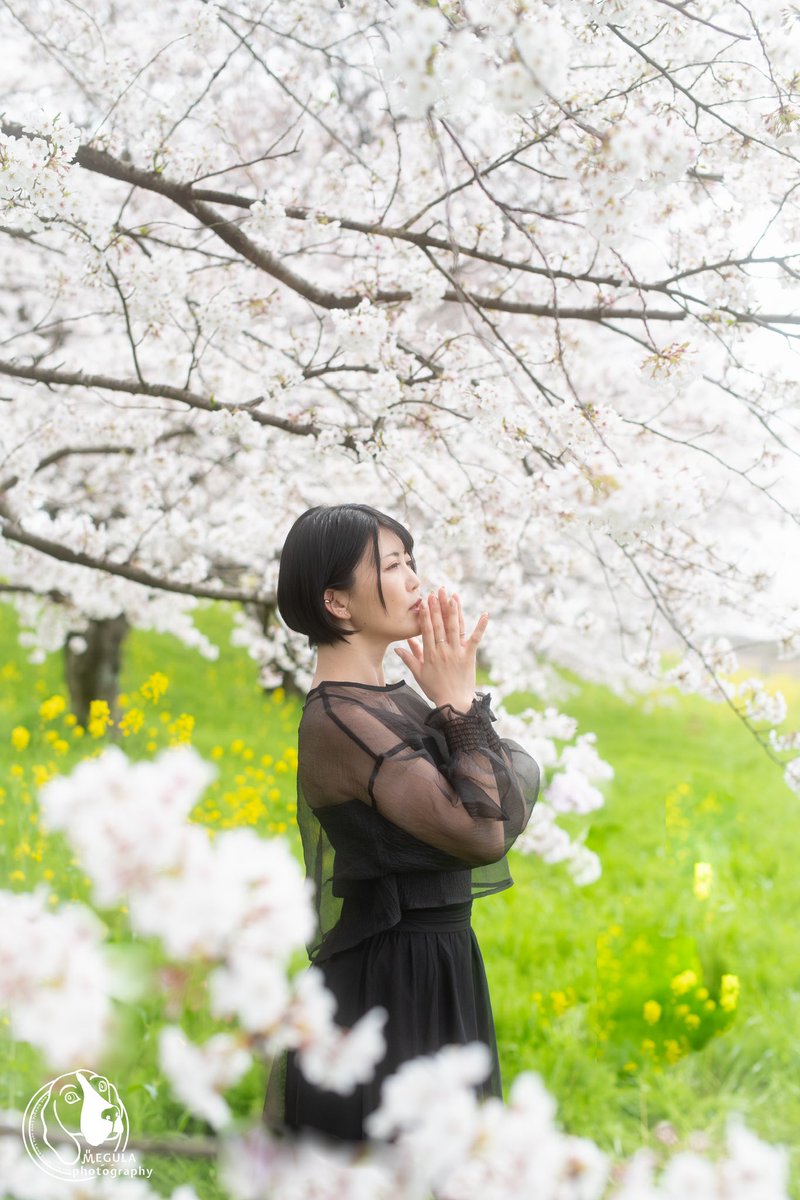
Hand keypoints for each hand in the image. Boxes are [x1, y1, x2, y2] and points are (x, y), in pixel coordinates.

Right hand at [394, 585, 489, 711]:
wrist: (454, 703)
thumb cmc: (435, 689)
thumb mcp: (419, 674)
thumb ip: (409, 658)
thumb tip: (398, 646)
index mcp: (430, 654)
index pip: (427, 630)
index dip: (426, 614)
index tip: (425, 601)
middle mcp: (444, 650)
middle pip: (440, 625)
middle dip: (439, 606)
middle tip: (438, 591)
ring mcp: (457, 652)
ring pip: (456, 627)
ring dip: (455, 610)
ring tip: (453, 596)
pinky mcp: (470, 656)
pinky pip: (476, 638)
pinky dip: (481, 626)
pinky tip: (485, 614)